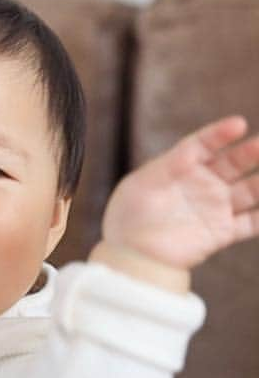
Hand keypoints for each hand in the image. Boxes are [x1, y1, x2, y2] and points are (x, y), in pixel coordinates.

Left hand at [97, 116, 258, 282]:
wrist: (133, 253)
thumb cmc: (131, 213)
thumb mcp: (144, 183)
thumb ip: (169, 165)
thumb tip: (193, 149)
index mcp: (180, 167)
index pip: (204, 144)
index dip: (221, 133)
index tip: (239, 124)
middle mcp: (202, 184)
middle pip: (233, 163)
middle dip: (251, 152)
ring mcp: (215, 207)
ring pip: (249, 190)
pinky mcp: (222, 231)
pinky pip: (252, 223)